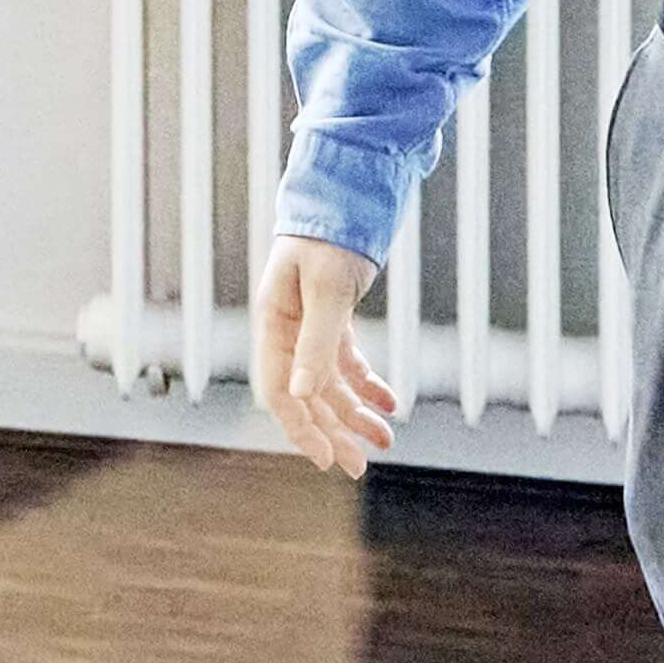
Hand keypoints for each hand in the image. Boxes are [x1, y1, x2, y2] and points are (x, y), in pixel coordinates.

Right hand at [253, 235, 391, 477]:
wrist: (347, 197)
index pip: (278, 391)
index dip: (300, 428)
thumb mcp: (325, 291)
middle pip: (306, 396)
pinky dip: (368, 384)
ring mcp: (309, 327)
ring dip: (355, 413)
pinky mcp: (333, 319)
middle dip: (333, 431)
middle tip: (360, 465)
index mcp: (273, 325)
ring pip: (330, 384)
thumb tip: (301, 395)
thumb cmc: (329, 238)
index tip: (325, 459)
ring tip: (385, 439)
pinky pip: (347, 364)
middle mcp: (286, 332)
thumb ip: (315, 343)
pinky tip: (390, 403)